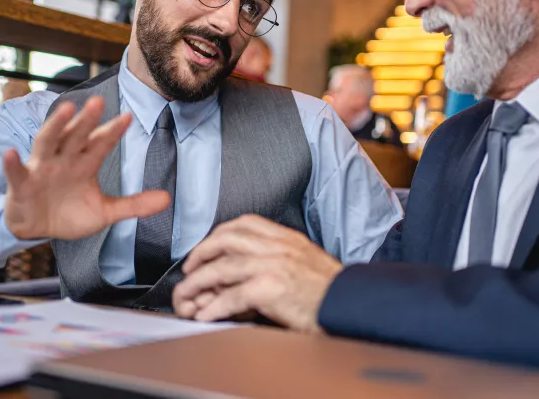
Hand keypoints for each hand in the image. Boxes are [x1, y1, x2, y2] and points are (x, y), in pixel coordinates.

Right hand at [3, 97, 168, 239]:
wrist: (38, 229)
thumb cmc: (70, 213)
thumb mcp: (105, 212)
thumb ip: (133, 205)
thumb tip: (168, 199)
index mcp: (85, 163)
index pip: (101, 143)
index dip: (113, 131)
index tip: (128, 117)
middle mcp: (64, 159)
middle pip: (76, 136)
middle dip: (86, 120)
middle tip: (98, 102)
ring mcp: (42, 169)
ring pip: (48, 142)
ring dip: (56, 126)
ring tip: (65, 109)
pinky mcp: (22, 184)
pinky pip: (17, 172)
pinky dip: (13, 164)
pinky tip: (11, 153)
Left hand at [172, 215, 342, 332]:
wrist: (350, 306)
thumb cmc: (330, 292)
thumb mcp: (306, 261)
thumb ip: (280, 257)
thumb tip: (250, 267)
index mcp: (287, 238)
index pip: (245, 222)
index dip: (219, 233)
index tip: (207, 246)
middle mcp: (279, 246)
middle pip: (228, 238)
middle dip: (202, 251)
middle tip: (190, 268)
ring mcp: (275, 265)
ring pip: (224, 266)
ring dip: (199, 281)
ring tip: (187, 295)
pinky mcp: (272, 289)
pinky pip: (233, 295)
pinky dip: (215, 306)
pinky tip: (206, 315)